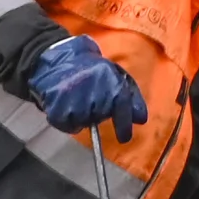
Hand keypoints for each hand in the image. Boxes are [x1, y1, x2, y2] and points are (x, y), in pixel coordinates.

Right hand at [27, 35, 146, 141]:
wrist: (59, 59)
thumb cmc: (92, 69)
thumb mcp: (116, 75)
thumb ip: (131, 97)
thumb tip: (141, 120)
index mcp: (113, 83)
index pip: (122, 109)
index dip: (124, 126)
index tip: (124, 138)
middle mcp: (95, 93)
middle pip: (100, 117)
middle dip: (98, 111)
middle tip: (90, 97)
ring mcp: (75, 101)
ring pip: (83, 123)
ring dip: (81, 116)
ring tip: (77, 98)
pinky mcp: (57, 108)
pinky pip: (67, 126)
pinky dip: (67, 121)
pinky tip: (66, 105)